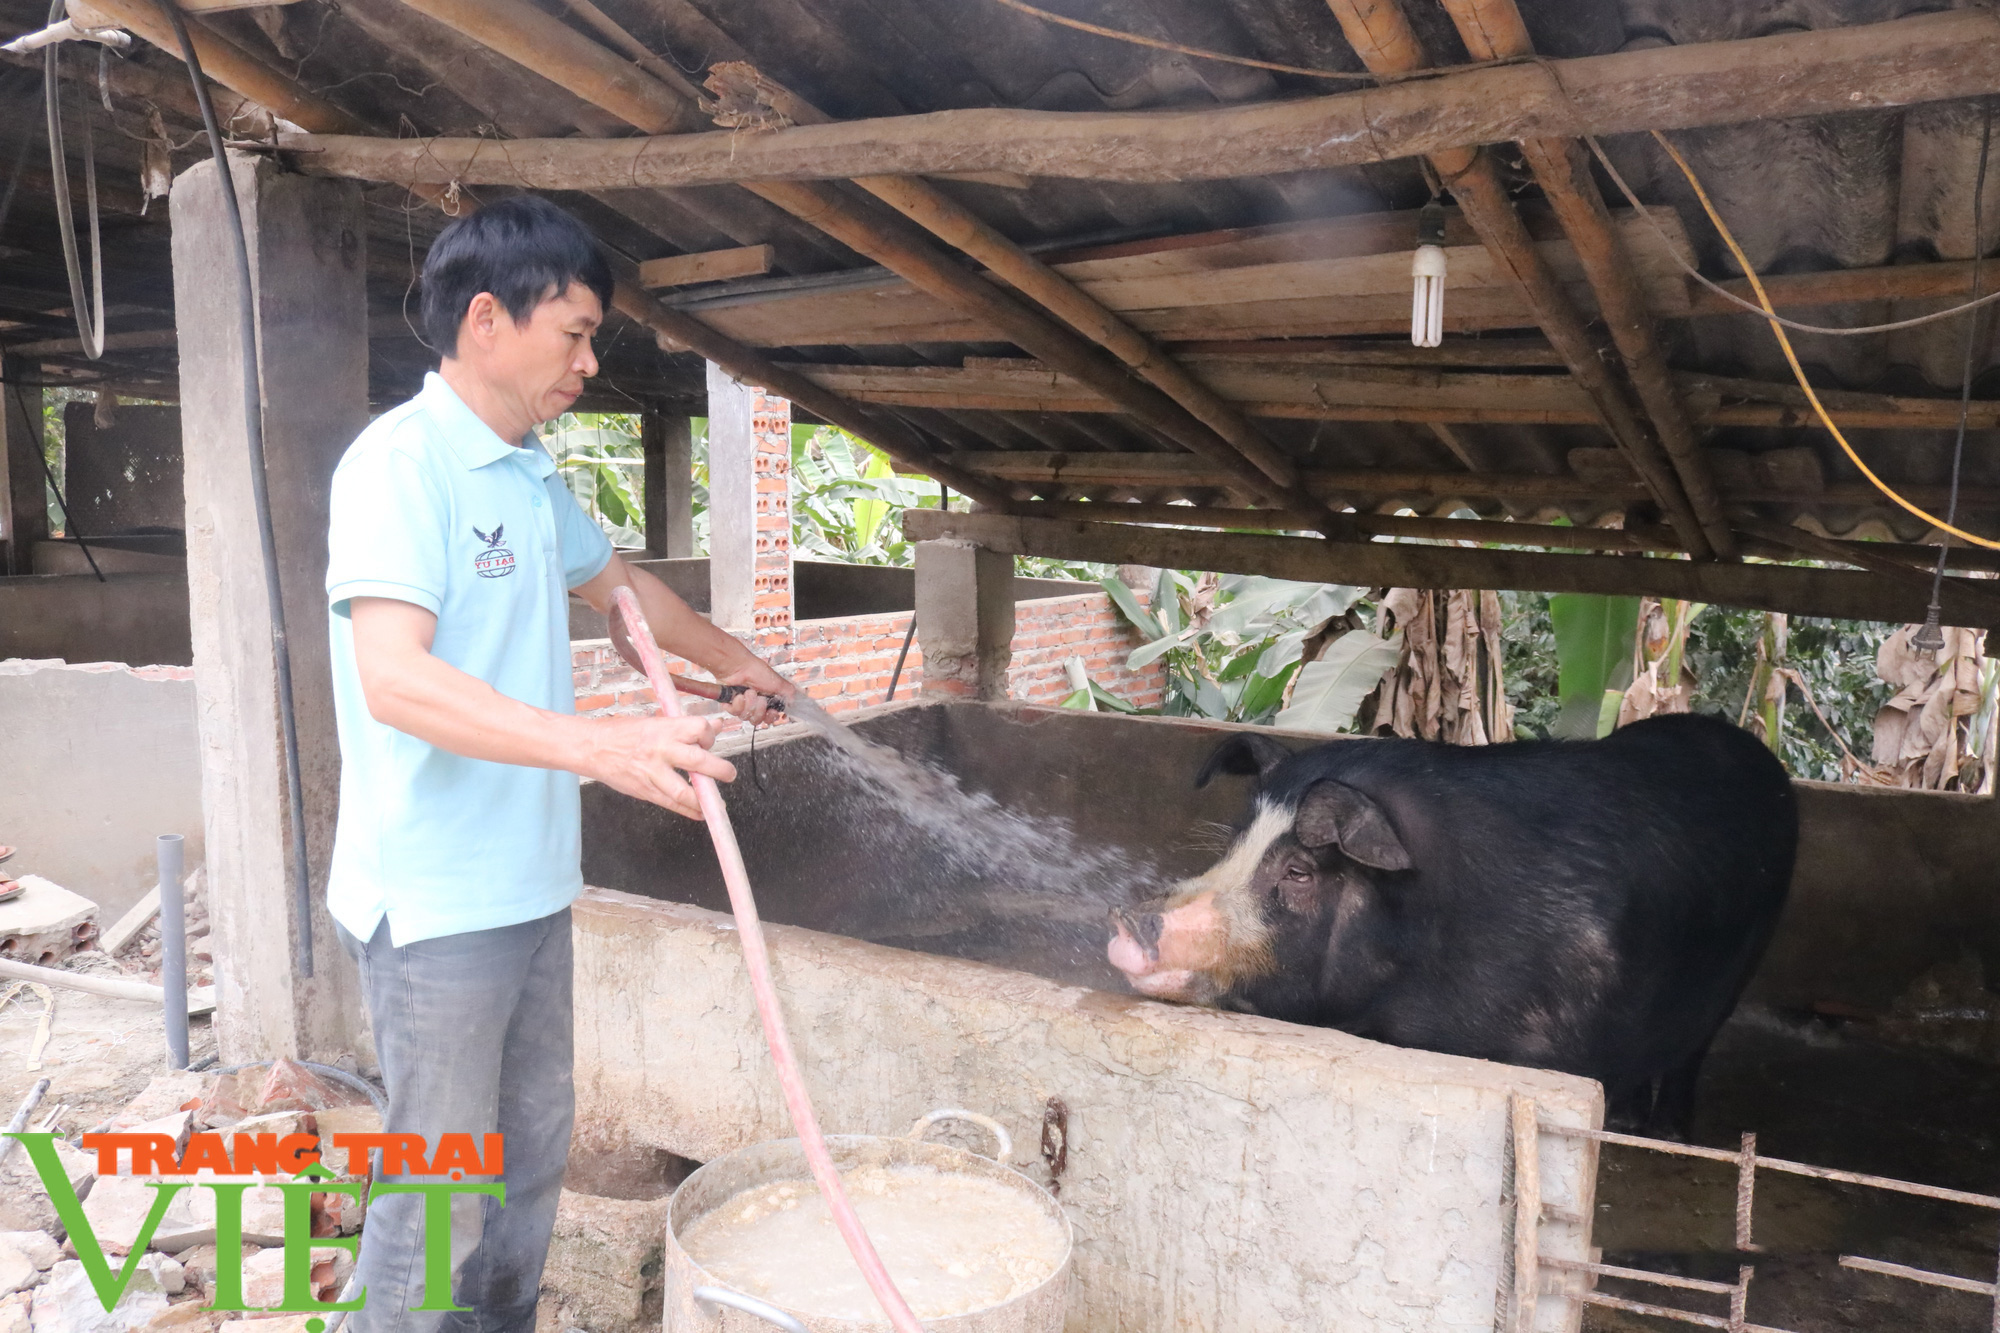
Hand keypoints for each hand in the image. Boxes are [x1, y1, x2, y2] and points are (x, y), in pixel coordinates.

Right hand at [579, 713, 736, 819]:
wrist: (593, 747)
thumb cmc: (625, 732)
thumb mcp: (656, 722)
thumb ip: (687, 728)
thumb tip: (717, 725)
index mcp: (665, 729)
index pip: (699, 729)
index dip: (710, 736)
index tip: (709, 742)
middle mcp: (661, 750)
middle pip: (698, 761)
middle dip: (720, 770)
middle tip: (729, 774)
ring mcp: (652, 772)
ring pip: (685, 791)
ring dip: (705, 799)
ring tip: (717, 803)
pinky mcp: (645, 790)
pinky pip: (671, 804)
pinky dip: (689, 810)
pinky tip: (700, 813)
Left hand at [718, 657, 793, 725]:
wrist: (739, 667)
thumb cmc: (757, 671)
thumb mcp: (779, 682)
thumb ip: (789, 694)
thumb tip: (794, 703)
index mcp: (766, 700)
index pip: (769, 718)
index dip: (770, 717)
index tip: (771, 712)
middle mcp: (754, 704)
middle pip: (758, 720)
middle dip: (759, 710)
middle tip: (760, 699)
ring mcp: (742, 705)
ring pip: (746, 717)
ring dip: (749, 704)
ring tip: (748, 692)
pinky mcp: (730, 704)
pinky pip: (734, 713)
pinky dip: (737, 703)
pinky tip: (738, 695)